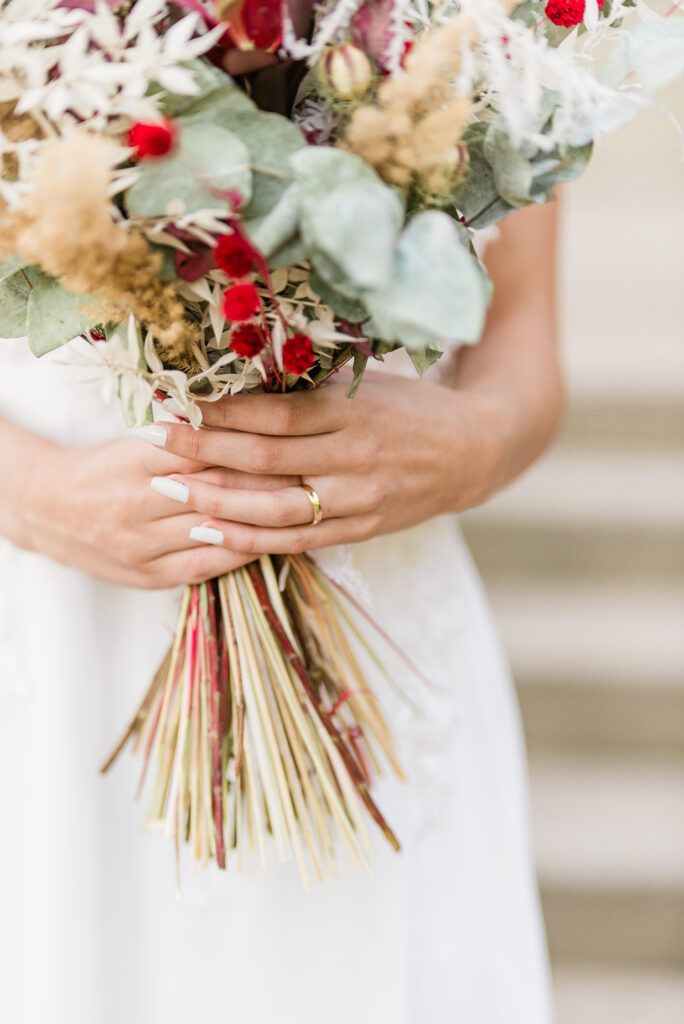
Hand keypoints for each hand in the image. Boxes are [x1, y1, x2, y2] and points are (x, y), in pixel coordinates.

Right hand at [16, 434, 296, 588]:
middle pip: (219, 488)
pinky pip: (207, 565)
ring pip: (218, 528)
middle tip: (314, 466)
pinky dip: (242, 551)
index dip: (254, 442)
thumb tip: (251, 413)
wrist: (50, 511)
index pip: (209, 446)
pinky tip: (273, 540)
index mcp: (137, 458)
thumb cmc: (105, 467)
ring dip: (263, 517)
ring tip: (304, 503)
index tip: (293, 435)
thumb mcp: (137, 440)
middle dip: (270, 478)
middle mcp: (139, 502)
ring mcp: (144, 543)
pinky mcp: (149, 575)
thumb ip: (187, 434)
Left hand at [140, 372, 508, 556]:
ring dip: (217, 501)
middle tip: (152, 441)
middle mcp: (355, 456)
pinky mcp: (362, 528)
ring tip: (169, 490)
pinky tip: (212, 533)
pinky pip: (299, 539)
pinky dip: (253, 539)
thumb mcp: (368, 384)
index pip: (273, 414)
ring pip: (275, 506)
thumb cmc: (412, 407)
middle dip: (201, 450)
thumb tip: (237, 381)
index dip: (219, 410)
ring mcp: (359, 498)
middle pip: (264, 458)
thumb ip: (311, 389)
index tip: (174, 399)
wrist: (473, 451)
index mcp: (354, 411)